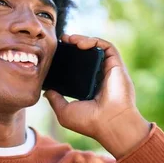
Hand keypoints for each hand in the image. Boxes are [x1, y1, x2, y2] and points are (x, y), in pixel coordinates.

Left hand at [44, 34, 150, 157]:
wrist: (110, 123)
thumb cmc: (89, 122)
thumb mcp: (65, 112)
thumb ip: (55, 100)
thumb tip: (46, 91)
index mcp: (89, 88)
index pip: (78, 69)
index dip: (67, 58)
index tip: (55, 53)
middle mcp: (99, 78)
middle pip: (87, 56)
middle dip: (74, 45)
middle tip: (61, 40)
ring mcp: (109, 71)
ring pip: (97, 48)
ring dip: (83, 39)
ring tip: (68, 39)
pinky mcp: (117, 65)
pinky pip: (107, 47)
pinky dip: (94, 41)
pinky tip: (80, 43)